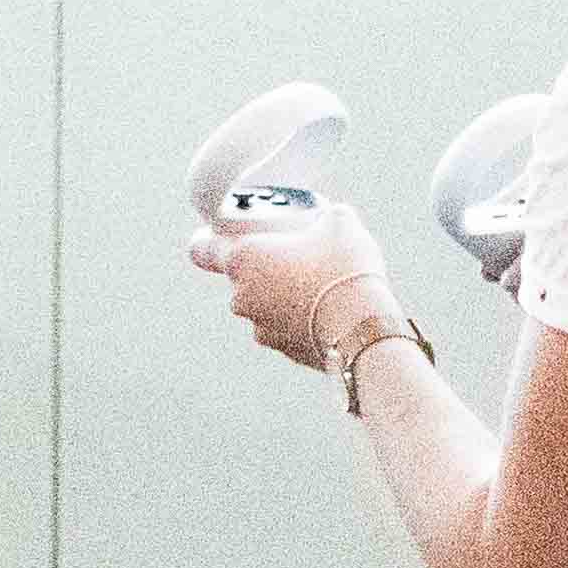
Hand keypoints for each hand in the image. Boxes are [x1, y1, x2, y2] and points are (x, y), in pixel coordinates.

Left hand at [183, 207, 398, 372]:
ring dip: (283, 298)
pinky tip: (329, 314)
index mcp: (243, 258)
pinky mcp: (283, 351)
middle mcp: (242, 296)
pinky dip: (300, 322)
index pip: (202, 250)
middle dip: (264, 270)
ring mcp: (261, 328)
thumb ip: (329, 216)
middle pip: (241, 279)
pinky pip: (286, 330)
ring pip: (264, 307)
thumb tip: (336, 216)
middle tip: (297, 259)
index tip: (215, 238)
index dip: (206, 242)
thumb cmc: (343, 269)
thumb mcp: (341, 224)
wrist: (364, 327)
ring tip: (320, 289)